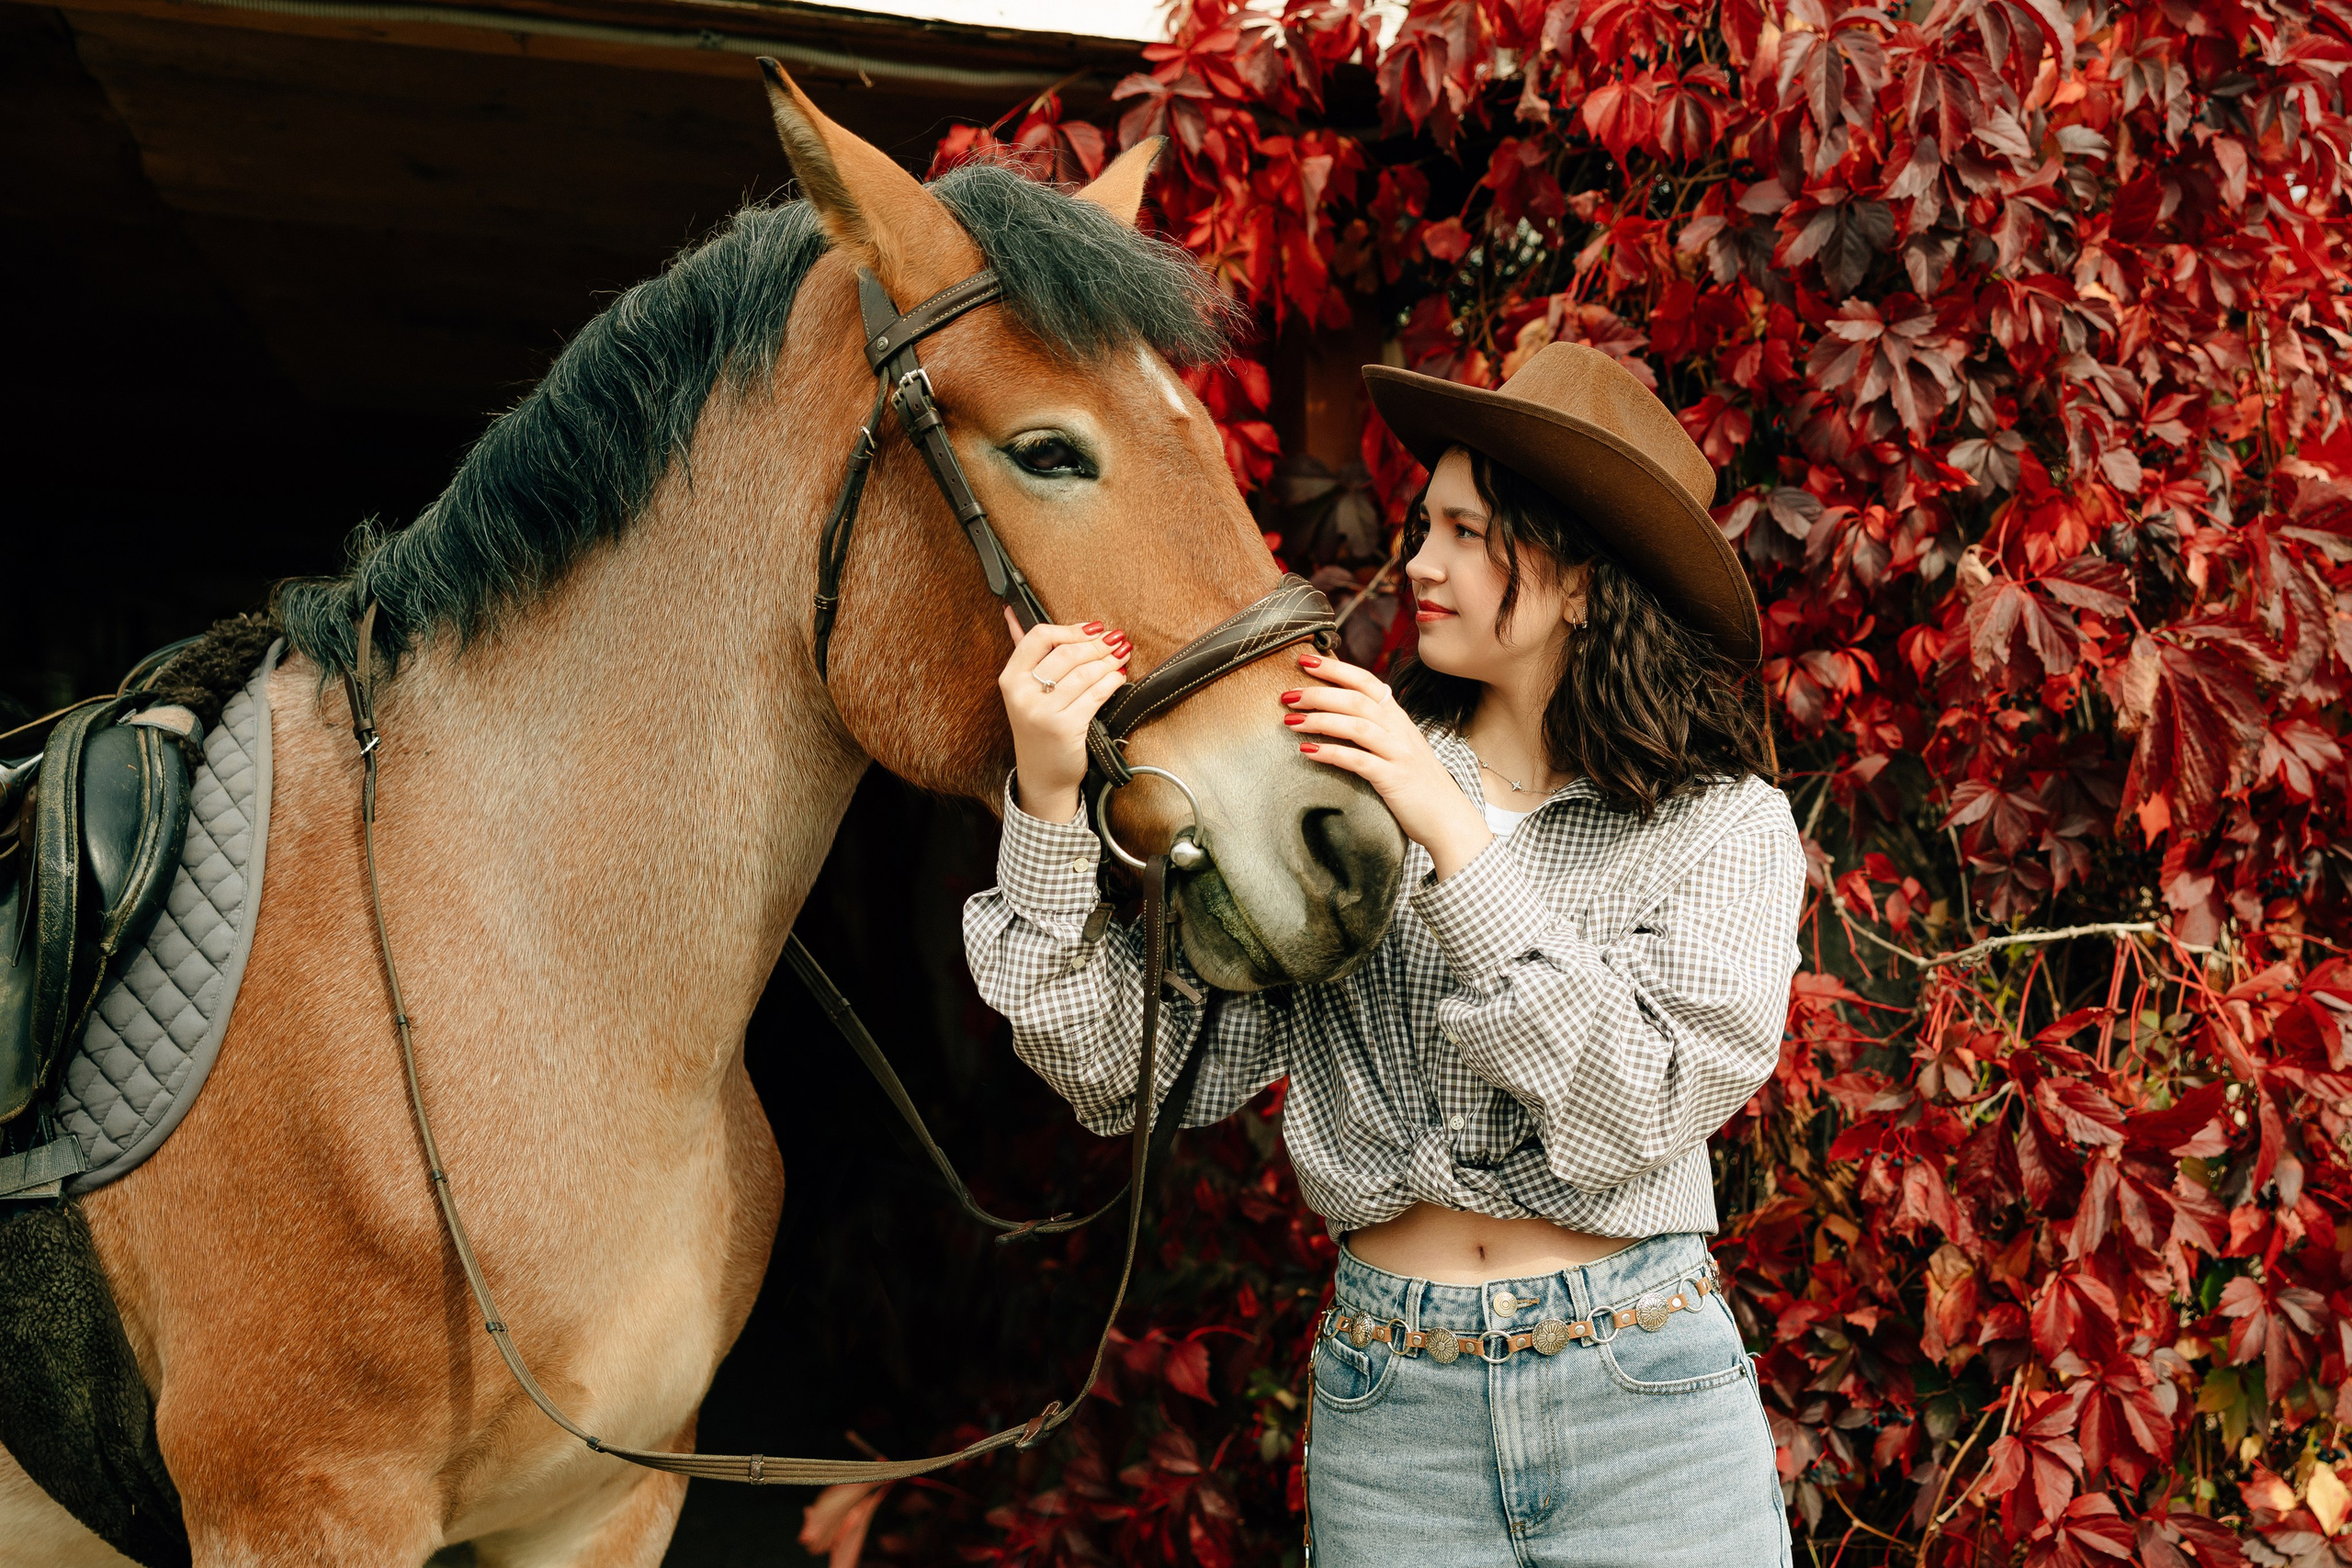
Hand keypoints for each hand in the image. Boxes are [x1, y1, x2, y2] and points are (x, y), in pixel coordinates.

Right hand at [998, 607, 1130, 822]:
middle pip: (1067, 653)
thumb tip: (1011, 613)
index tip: (1093, 628)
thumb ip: (1023, 650)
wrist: (1043, 775)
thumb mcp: (1024, 690)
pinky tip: (1119, 677)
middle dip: (1097, 644)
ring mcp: (1043, 712)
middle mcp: (1022, 694)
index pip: (1039, 637)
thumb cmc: (1038, 727)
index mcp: (1010, 678)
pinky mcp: (1065, 727)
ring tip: (1122, 654)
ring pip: (1084, 673)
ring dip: (1109, 661)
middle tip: (1116, 640)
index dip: (1070, 629)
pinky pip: (1096, 695)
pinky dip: (1112, 682)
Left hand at [1285, 653, 1493, 879]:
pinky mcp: (1393, 779)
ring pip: (1356, 725)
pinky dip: (1331, 753)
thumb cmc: (1418, 784)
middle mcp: (1399, 730)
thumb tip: (1342, 710)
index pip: (1366, 681)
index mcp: (1398, 718)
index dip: (1335, 668)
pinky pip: (1358, 760)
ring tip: (1290, 720)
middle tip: (1287, 695)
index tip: (1305, 659)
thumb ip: (1377, 727)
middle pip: (1356, 699)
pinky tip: (1308, 751)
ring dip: (1320, 720)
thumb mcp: (1399, 746)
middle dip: (1318, 693)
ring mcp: (1398, 753)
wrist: (1448, 819)